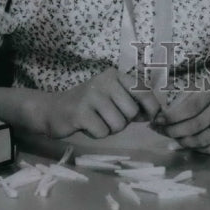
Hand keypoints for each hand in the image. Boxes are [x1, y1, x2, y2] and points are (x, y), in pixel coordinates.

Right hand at [33, 67, 161, 139]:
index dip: (151, 107)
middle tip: (108, 117)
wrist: (53, 110)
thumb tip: (156, 114)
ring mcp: (92, 95)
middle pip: (131, 112)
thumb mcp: (112, 97)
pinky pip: (102, 132)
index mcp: (115, 74)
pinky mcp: (81, 112)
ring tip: (97, 121)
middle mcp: (105, 80)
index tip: (152, 117)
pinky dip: (96, 134)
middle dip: (123, 121)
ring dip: (109, 129)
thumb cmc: (89, 106)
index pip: (143, 90)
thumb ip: (132, 102)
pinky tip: (87, 126)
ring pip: (118, 124)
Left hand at [152, 75, 209, 153]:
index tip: (157, 120)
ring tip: (172, 138)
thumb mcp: (209, 82)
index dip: (171, 116)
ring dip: (183, 142)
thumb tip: (166, 113)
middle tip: (159, 131)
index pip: (190, 107)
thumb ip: (191, 95)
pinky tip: (188, 144)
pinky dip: (197, 149)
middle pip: (194, 126)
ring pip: (203, 140)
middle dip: (173, 131)